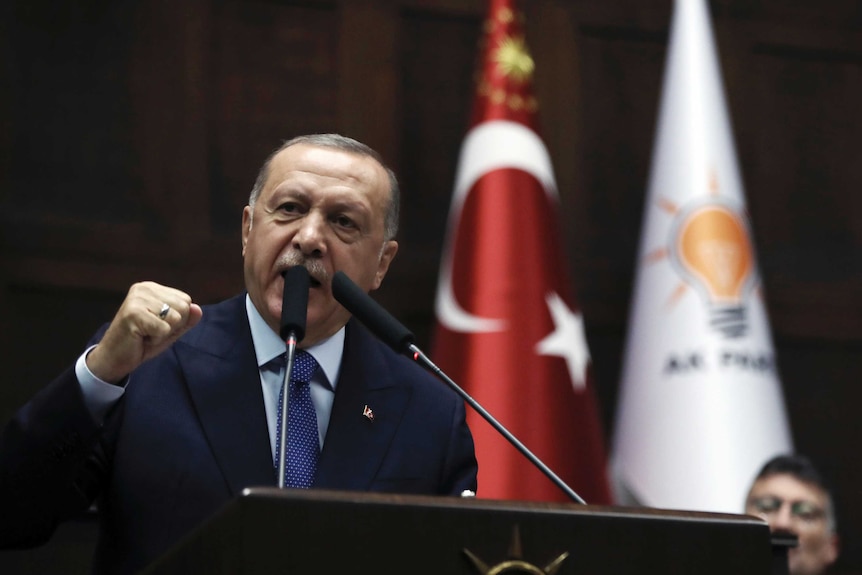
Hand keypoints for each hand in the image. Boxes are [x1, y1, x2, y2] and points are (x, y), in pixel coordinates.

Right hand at [86, 281, 202, 383]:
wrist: (114, 359)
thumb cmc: (142, 342)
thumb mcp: (170, 330)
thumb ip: (186, 320)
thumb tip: (198, 309)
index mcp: (152, 288)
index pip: (186, 301)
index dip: (178, 320)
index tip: (157, 324)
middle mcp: (144, 289)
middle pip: (184, 308)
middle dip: (172, 326)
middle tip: (151, 331)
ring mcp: (137, 299)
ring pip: (175, 318)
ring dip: (163, 333)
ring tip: (145, 333)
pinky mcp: (133, 314)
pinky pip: (164, 329)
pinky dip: (156, 339)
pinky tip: (140, 338)